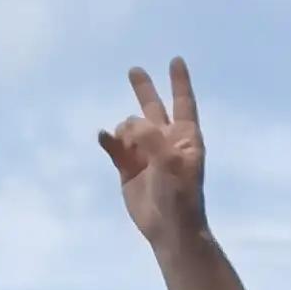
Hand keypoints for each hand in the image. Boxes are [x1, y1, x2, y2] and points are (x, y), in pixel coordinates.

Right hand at [97, 57, 209, 248]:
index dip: (179, 82)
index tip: (176, 60)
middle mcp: (165, 141)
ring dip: (124, 130)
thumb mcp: (170, 163)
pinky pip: (114, 145)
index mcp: (185, 137)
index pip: (183, 103)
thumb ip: (151, 138)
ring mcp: (145, 153)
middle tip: (134, 71)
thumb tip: (128, 123)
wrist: (168, 229)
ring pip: (128, 127)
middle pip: (153, 108)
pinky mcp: (127, 167)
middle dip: (144, 89)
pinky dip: (108, 140)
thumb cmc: (179, 196)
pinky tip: (105, 138)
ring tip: (128, 147)